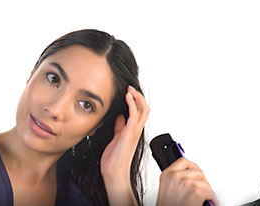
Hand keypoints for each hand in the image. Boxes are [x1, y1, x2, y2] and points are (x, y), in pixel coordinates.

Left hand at [100, 86, 148, 205]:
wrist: (114, 173)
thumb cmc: (114, 160)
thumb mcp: (115, 139)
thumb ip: (119, 128)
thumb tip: (120, 117)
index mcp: (133, 131)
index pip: (140, 112)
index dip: (137, 101)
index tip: (129, 91)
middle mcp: (136, 130)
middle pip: (145, 108)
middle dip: (138, 96)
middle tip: (130, 87)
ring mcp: (134, 131)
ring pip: (143, 109)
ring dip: (137, 97)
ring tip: (130, 89)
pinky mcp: (130, 132)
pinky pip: (134, 114)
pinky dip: (132, 103)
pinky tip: (127, 96)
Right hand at [156, 157, 215, 205]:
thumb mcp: (167, 190)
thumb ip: (177, 180)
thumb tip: (190, 177)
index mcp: (167, 175)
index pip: (183, 161)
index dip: (192, 167)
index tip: (196, 172)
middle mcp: (176, 176)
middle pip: (197, 171)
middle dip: (202, 182)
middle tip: (202, 191)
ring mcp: (186, 183)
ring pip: (205, 182)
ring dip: (207, 192)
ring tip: (204, 199)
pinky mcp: (196, 191)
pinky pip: (210, 192)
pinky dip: (212, 199)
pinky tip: (207, 203)